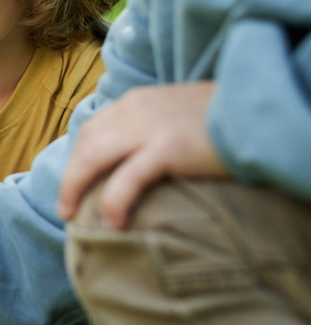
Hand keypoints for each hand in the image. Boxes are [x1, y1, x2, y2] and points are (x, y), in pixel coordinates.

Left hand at [57, 81, 228, 228]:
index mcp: (136, 102)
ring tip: (74, 218)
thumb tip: (142, 157)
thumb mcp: (180, 113)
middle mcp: (135, 110)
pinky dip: (113, 200)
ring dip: (76, 189)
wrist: (258, 107)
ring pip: (93, 158)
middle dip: (70, 178)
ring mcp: (149, 128)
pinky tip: (111, 222)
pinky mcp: (168, 148)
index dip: (78, 159)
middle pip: (86, 144)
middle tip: (66, 208)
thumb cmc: (225, 116)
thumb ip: (156, 128)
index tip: (75, 184)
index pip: (92, 130)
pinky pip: (128, 178)